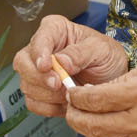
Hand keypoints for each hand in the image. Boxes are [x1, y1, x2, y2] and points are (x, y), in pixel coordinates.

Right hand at [12, 15, 130, 117]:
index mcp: (55, 30)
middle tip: (58, 85)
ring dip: (48, 95)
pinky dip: (48, 107)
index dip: (39, 53)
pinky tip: (64, 103)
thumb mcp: (101, 49)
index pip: (39, 38)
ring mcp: (37, 72)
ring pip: (27, 85)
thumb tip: (61, 61)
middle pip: (23, 63)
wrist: (113, 79)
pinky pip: (33, 103)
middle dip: (39, 77)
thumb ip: (81, 53)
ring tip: (69, 94)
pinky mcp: (39, 92)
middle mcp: (41, 49)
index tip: (47, 66)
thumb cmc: (106, 57)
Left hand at [64, 58, 136, 136]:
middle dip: (73, 114)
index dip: (76, 95)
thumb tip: (97, 91)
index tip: (71, 90)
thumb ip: (124, 80)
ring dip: (86, 130)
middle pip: (90, 124)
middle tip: (71, 105)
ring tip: (84, 117)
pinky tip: (106, 125)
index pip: (94, 99)